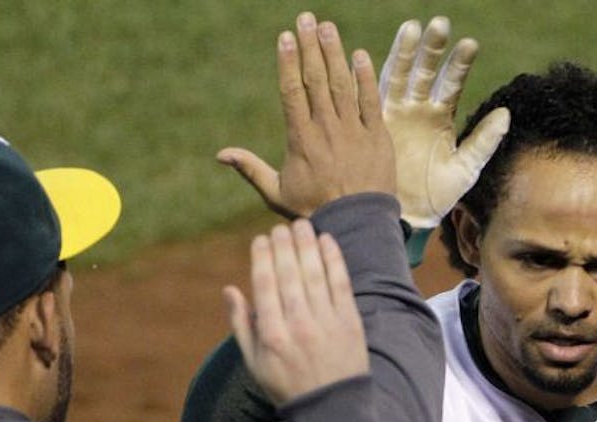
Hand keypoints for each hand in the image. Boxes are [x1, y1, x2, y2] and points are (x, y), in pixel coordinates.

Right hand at [218, 12, 394, 217]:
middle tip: (306, 18)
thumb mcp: (276, 193)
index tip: (285, 38)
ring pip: (342, 84)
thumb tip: (220, 154)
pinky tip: (358, 55)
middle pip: (317, 79)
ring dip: (334, 52)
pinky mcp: (377, 136)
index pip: (292, 92)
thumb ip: (250, 169)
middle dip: (310, 46)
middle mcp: (326, 129)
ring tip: (327, 27)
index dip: (288, 62)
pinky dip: (364, 77)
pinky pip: (370, 101)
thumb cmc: (313, 211)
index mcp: (300, 139)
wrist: (356, 225)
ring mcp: (353, 130)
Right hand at [224, 218, 367, 404]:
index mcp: (271, 335)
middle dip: (283, 245)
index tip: (261, 239)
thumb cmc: (288, 386)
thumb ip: (241, 325)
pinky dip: (333, 260)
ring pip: (314, 274)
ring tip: (302, 226)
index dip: (262, 256)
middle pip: (289, 274)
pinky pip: (341, 283)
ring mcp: (326, 323)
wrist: (332, 409)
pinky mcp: (350, 322)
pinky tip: (327, 241)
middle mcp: (298, 325)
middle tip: (280, 228)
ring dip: (307, 245)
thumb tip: (229, 290)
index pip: (264, 284)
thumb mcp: (255, 363)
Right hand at [380, 17, 509, 227]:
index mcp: (441, 116)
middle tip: (439, 24)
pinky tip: (370, 56)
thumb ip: (484, 141)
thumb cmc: (438, 194)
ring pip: (399, 76)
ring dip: (405, 53)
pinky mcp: (375, 126)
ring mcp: (395, 114)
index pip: (452, 82)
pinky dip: (369, 78)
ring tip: (412, 29)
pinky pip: (371, 98)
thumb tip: (505, 113)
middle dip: (432, 48)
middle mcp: (418, 109)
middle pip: (426, 71)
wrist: (409, 216)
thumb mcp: (465, 168)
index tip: (469, 44)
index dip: (460, 64)